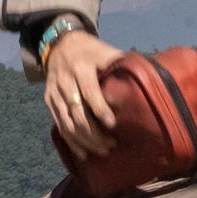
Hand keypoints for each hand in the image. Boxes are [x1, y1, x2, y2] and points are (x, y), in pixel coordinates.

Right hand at [43, 29, 123, 160]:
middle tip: (111, 145)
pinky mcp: (49, 101)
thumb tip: (147, 78)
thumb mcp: (105, 51)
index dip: (100, 110)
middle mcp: (65, 81)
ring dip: (84, 141)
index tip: (113, 125)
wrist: (60, 44)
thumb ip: (120, 64)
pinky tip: (83, 153)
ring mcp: (54, 93)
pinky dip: (71, 142)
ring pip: (67, 124)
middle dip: (94, 133)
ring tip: (101, 151)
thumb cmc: (90, 50)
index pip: (89, 92)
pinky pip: (59, 125)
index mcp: (80, 68)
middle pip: (77, 113)